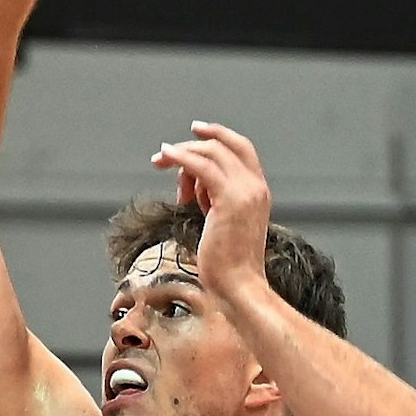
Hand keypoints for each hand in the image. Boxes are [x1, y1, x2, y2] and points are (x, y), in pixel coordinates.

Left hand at [150, 121, 272, 299]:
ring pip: (212, 153)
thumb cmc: (226, 263)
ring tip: (158, 161)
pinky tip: (166, 157)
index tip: (194, 132)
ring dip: (181, 152)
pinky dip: (182, 157)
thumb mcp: (218, 223)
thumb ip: (210, 200)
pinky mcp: (230, 199)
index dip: (219, 136)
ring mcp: (246, 191)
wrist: (239, 284)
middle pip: (227, 146)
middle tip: (164, 151)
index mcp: (257, 192)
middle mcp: (256, 187)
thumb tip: (190, 186)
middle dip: (194, 142)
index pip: (242, 150)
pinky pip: (203, 166)